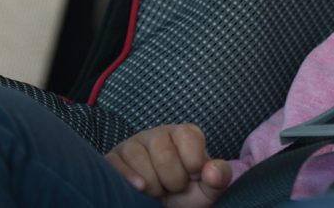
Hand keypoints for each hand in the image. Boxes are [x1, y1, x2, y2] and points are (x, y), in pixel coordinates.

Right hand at [106, 123, 231, 207]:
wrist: (161, 207)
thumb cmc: (186, 196)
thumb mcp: (208, 189)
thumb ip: (219, 176)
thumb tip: (211, 170)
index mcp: (185, 134)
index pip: (190, 138)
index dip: (193, 166)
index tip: (193, 177)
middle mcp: (159, 134)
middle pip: (164, 155)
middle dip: (173, 181)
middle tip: (173, 187)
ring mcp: (134, 144)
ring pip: (139, 159)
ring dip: (152, 186)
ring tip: (157, 191)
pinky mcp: (114, 158)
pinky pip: (115, 164)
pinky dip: (128, 180)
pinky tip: (139, 190)